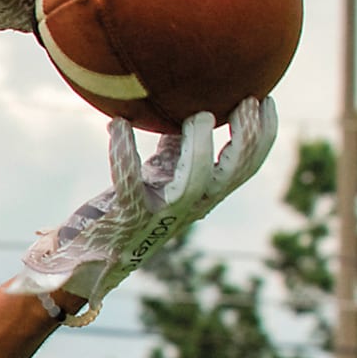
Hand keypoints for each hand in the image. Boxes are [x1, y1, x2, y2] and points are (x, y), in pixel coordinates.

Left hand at [6, 96, 277, 326]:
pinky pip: (129, 181)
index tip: (265, 99)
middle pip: (233, 174)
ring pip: (194, 182)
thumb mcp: (160, 177)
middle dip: (246, 139)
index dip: (262, 136)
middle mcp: (188, 206)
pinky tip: (117, 125)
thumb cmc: (127, 210)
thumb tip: (184, 104)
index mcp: (201, 195)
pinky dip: (124, 152)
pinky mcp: (127, 216)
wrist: (91, 258)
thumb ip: (174, 147)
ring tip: (198, 115)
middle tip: (245, 102)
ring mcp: (160, 214)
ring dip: (199, 147)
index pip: (244, 167)